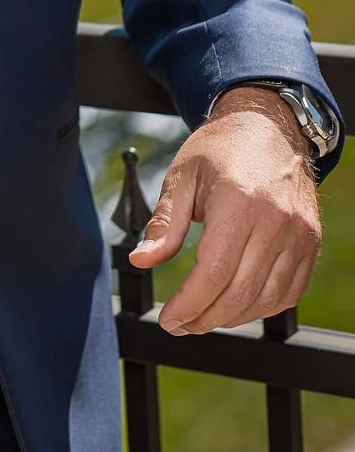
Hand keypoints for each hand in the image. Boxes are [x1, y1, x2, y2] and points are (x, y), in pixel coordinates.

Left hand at [128, 87, 320, 333]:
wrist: (268, 127)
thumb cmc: (221, 149)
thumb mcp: (182, 177)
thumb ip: (164, 223)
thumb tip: (141, 260)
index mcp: (238, 200)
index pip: (213, 273)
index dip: (188, 304)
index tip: (169, 319)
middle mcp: (274, 220)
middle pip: (239, 292)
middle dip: (205, 318)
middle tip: (181, 324)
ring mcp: (298, 233)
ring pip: (266, 298)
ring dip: (232, 318)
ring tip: (204, 317)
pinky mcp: (310, 241)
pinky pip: (290, 291)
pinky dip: (262, 307)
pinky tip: (237, 305)